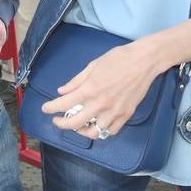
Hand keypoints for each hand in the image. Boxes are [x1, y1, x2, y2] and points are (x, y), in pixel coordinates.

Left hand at [41, 41, 160, 142]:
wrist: (144, 61)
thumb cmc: (118, 58)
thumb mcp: (93, 65)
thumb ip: (76, 81)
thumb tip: (62, 91)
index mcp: (90, 88)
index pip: (64, 104)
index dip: (51, 108)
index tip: (45, 109)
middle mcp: (101, 103)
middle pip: (75, 123)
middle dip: (62, 124)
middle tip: (57, 120)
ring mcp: (114, 111)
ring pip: (93, 132)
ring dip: (81, 130)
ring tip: (78, 124)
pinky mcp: (126, 115)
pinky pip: (110, 131)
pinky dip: (101, 131)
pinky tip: (96, 124)